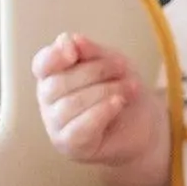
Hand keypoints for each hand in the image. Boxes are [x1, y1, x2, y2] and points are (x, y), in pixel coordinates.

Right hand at [32, 32, 165, 169]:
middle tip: (123, 69)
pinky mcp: (69, 146)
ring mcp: (56, 125)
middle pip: (57, 83)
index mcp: (53, 75)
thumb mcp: (112, 62)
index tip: (73, 50)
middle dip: (95, 72)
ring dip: (105, 92)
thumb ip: (91, 52)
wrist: (144, 124)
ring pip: (69, 106)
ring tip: (129, 89)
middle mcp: (49, 101)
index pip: (42, 65)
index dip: (53, 56)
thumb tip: (70, 39)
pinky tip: (118, 103)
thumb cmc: (122, 89)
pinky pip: (78, 130)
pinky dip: (100, 113)